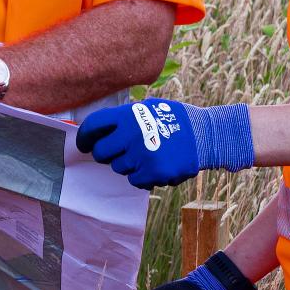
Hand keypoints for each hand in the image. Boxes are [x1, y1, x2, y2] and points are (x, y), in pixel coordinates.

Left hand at [76, 98, 254, 188]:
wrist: (206, 135)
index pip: (94, 125)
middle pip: (101, 152)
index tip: (83, 145)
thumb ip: (124, 119)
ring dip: (129, 165)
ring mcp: (142, 154)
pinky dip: (143, 177)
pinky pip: (135, 181)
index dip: (84, 137)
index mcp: (129, 115)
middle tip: (119, 154)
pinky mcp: (153, 172)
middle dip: (106, 155)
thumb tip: (98, 133)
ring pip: (119, 168)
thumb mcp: (149, 109)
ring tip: (149, 155)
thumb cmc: (176, 121)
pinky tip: (157, 166)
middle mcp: (132, 134)